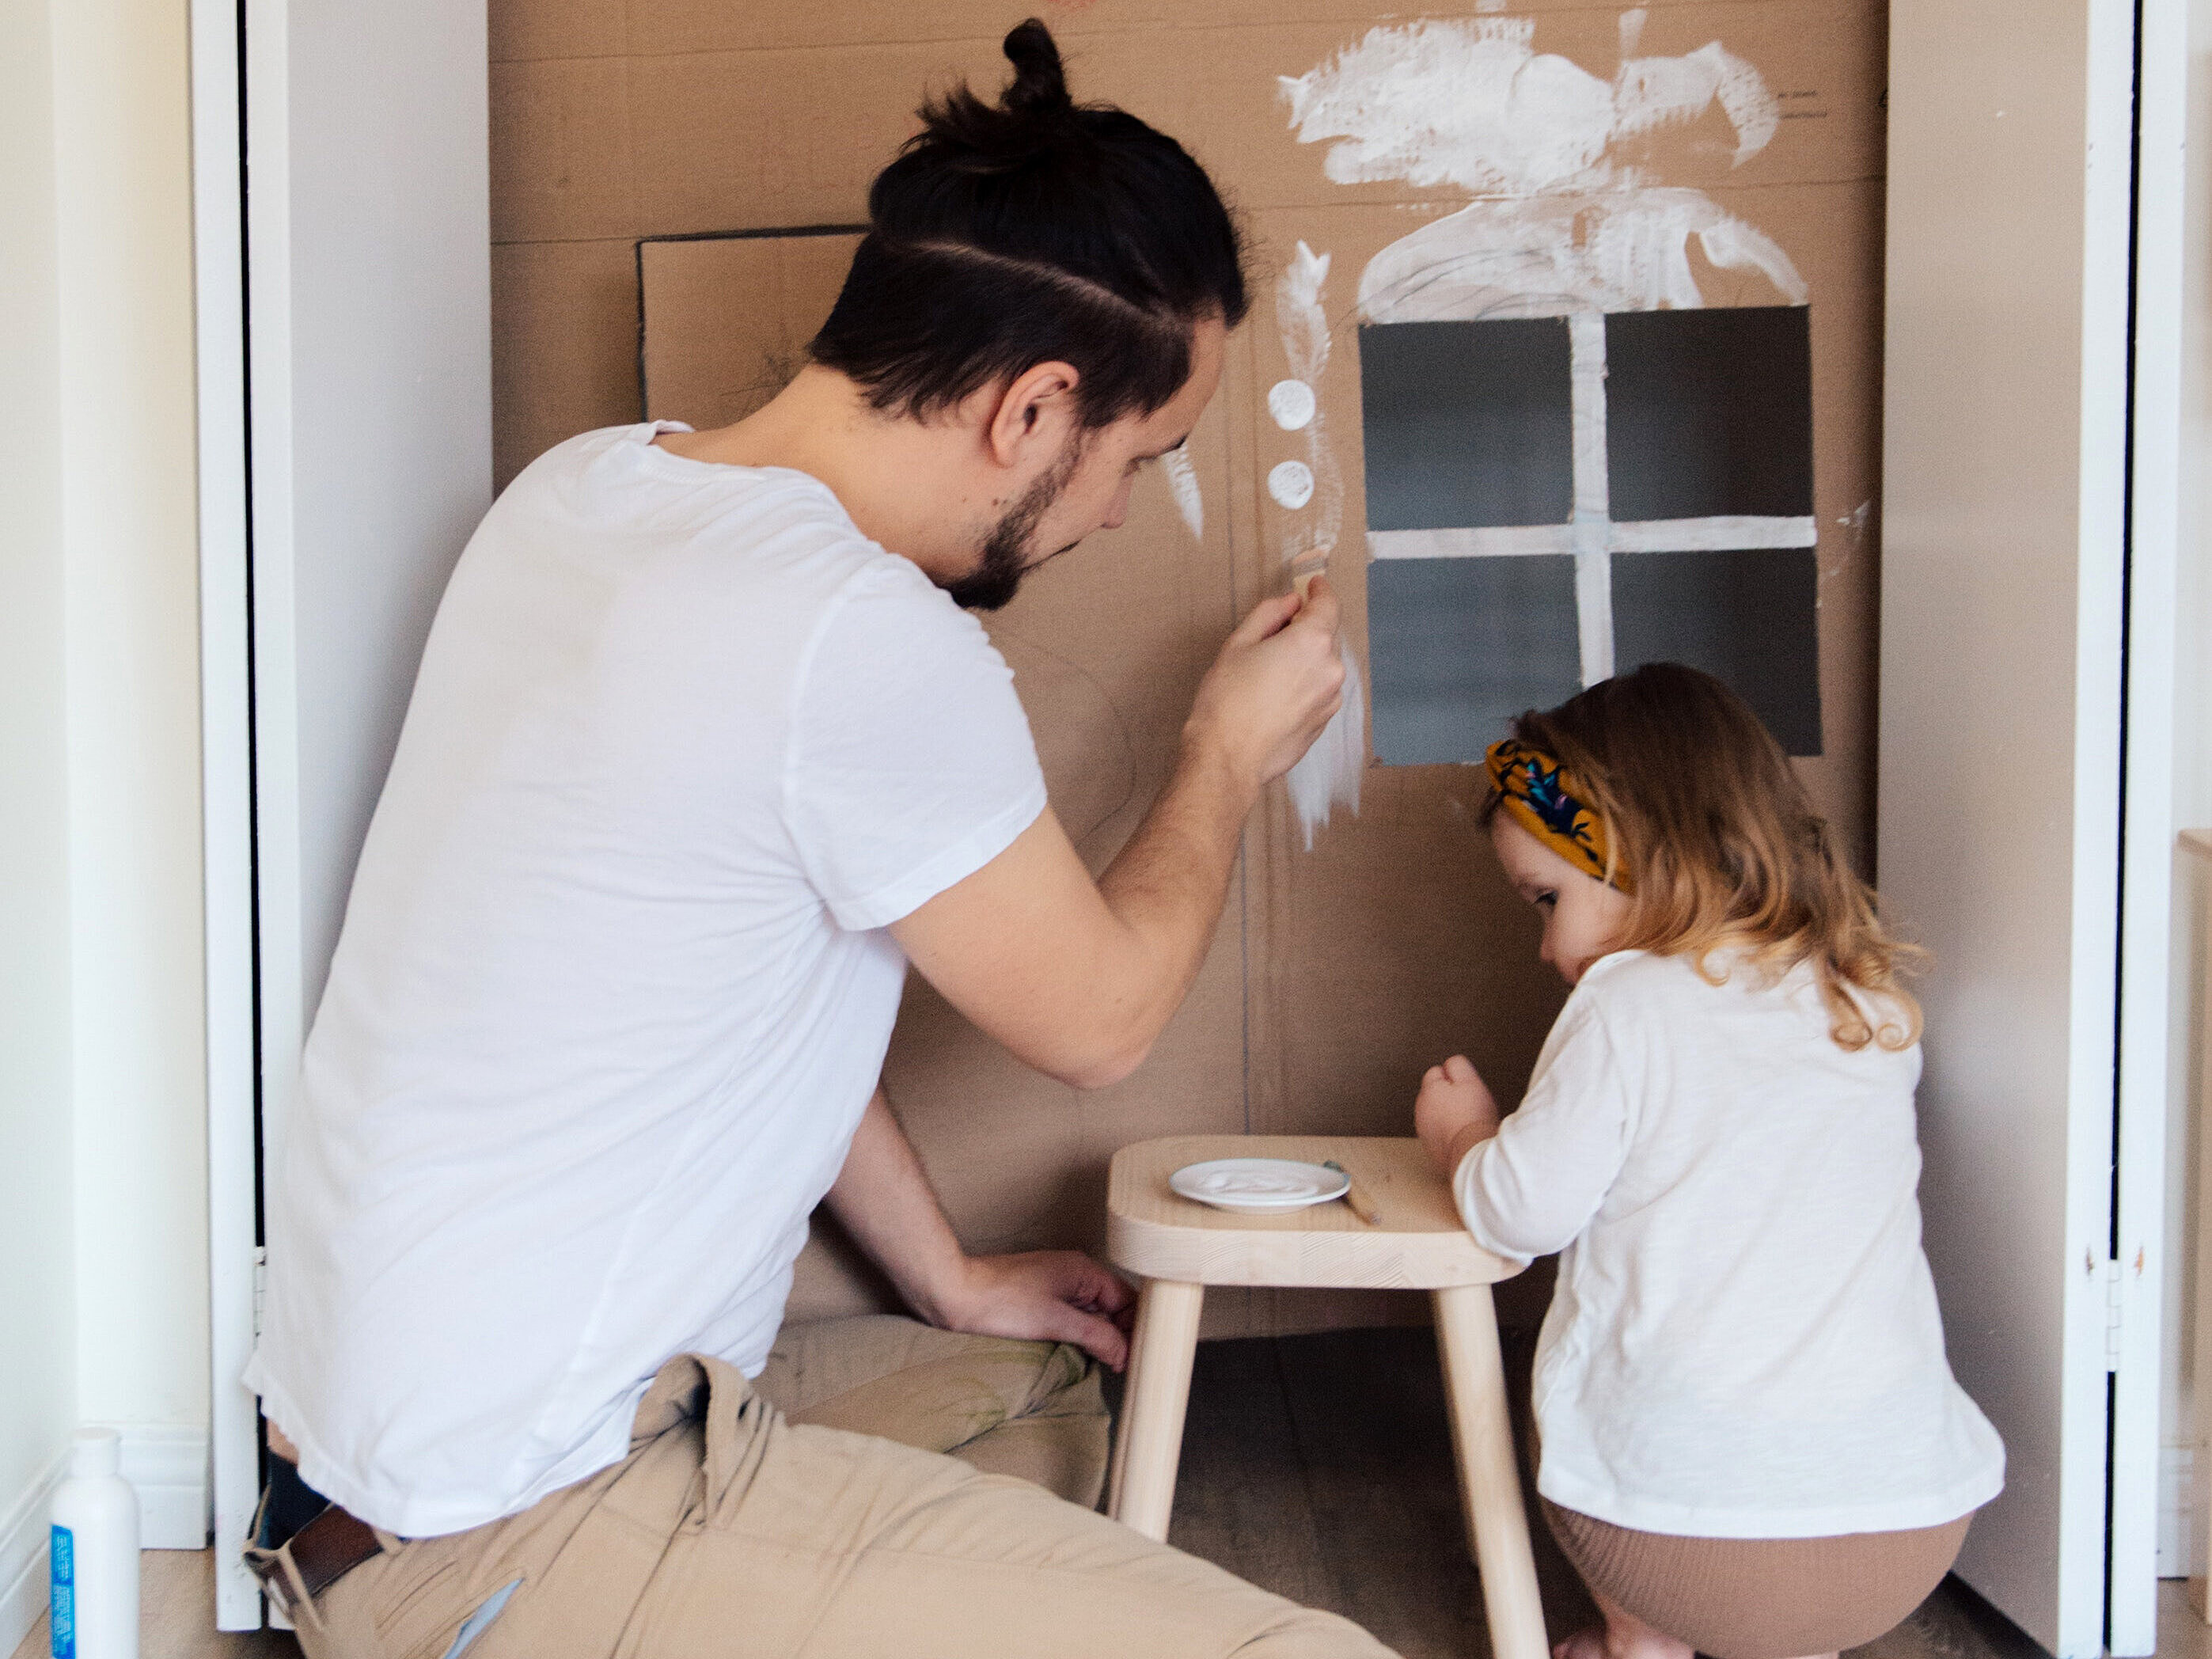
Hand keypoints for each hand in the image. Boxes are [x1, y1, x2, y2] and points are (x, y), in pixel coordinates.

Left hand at [931, 1249, 1136, 1370]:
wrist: (954, 1295)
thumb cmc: (1000, 1301)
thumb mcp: (1055, 1321)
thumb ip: (1097, 1336)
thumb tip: (1124, 1352)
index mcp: (1084, 1270)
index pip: (1127, 1299)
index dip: (1135, 1329)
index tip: (1136, 1359)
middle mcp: (1074, 1274)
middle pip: (1113, 1306)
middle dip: (1121, 1335)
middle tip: (1124, 1367)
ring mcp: (1057, 1285)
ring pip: (1093, 1314)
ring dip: (1100, 1338)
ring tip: (1106, 1366)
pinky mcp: (1041, 1298)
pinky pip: (1073, 1317)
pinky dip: (1080, 1335)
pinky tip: (1080, 1355)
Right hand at [1184, 576, 1346, 793]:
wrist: (1228, 758)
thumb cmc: (1226, 701)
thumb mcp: (1239, 644)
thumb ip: (1269, 614)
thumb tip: (1290, 602)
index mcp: (1311, 642)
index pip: (1327, 604)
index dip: (1320, 591)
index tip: (1314, 585)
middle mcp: (1330, 668)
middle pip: (1325, 635)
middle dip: (1305, 629)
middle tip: (1273, 635)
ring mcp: (1330, 698)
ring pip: (1322, 665)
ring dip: (1305, 660)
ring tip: (1268, 674)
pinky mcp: (1324, 721)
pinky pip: (1319, 690)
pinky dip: (1304, 685)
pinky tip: (1275, 696)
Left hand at [1416, 1054, 1500, 1176]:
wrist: (1472, 1154)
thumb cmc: (1473, 1118)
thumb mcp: (1470, 1081)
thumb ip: (1457, 1065)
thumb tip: (1451, 1063)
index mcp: (1428, 1091)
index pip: (1436, 1072)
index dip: (1454, 1078)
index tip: (1466, 1088)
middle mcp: (1421, 1110)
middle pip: (1435, 1095)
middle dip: (1448, 1096)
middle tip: (1469, 1105)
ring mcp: (1424, 1130)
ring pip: (1436, 1115)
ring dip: (1447, 1115)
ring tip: (1466, 1122)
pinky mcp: (1430, 1148)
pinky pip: (1439, 1134)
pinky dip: (1448, 1133)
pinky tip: (1462, 1136)